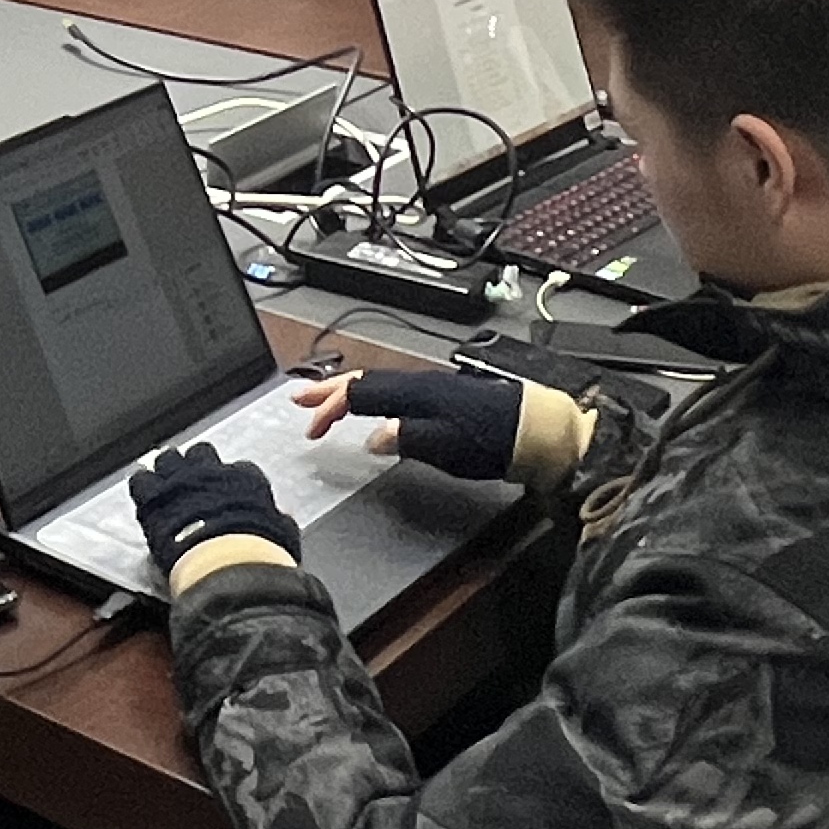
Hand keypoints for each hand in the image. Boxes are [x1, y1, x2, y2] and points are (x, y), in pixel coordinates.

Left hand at [129, 444, 297, 574]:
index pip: (240, 470)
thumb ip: (278, 522)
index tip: (228, 495)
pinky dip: (143, 486)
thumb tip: (283, 520)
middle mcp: (213, 473)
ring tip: (165, 484)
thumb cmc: (256, 558)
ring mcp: (181, 481)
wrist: (225, 569)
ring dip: (168, 472)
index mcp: (247, 480)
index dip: (231, 483)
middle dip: (197, 467)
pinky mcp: (154, 497)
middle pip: (201, 454)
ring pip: (169, 459)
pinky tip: (143, 493)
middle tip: (194, 483)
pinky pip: (142, 480)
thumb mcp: (280, 537)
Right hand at [296, 364, 525, 479]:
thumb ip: (404, 439)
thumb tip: (371, 438)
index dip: (330, 410)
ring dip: (346, 391)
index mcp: (413, 393)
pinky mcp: (439, 396)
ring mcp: (428, 387)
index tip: (311, 430)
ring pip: (376, 383)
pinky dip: (368, 395)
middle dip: (328, 390)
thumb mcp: (444, 447)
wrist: (530, 430)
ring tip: (325, 400)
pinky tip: (370, 408)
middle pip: (362, 381)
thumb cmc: (489, 441)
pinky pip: (390, 389)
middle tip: (298, 398)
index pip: (359, 395)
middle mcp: (416, 384)